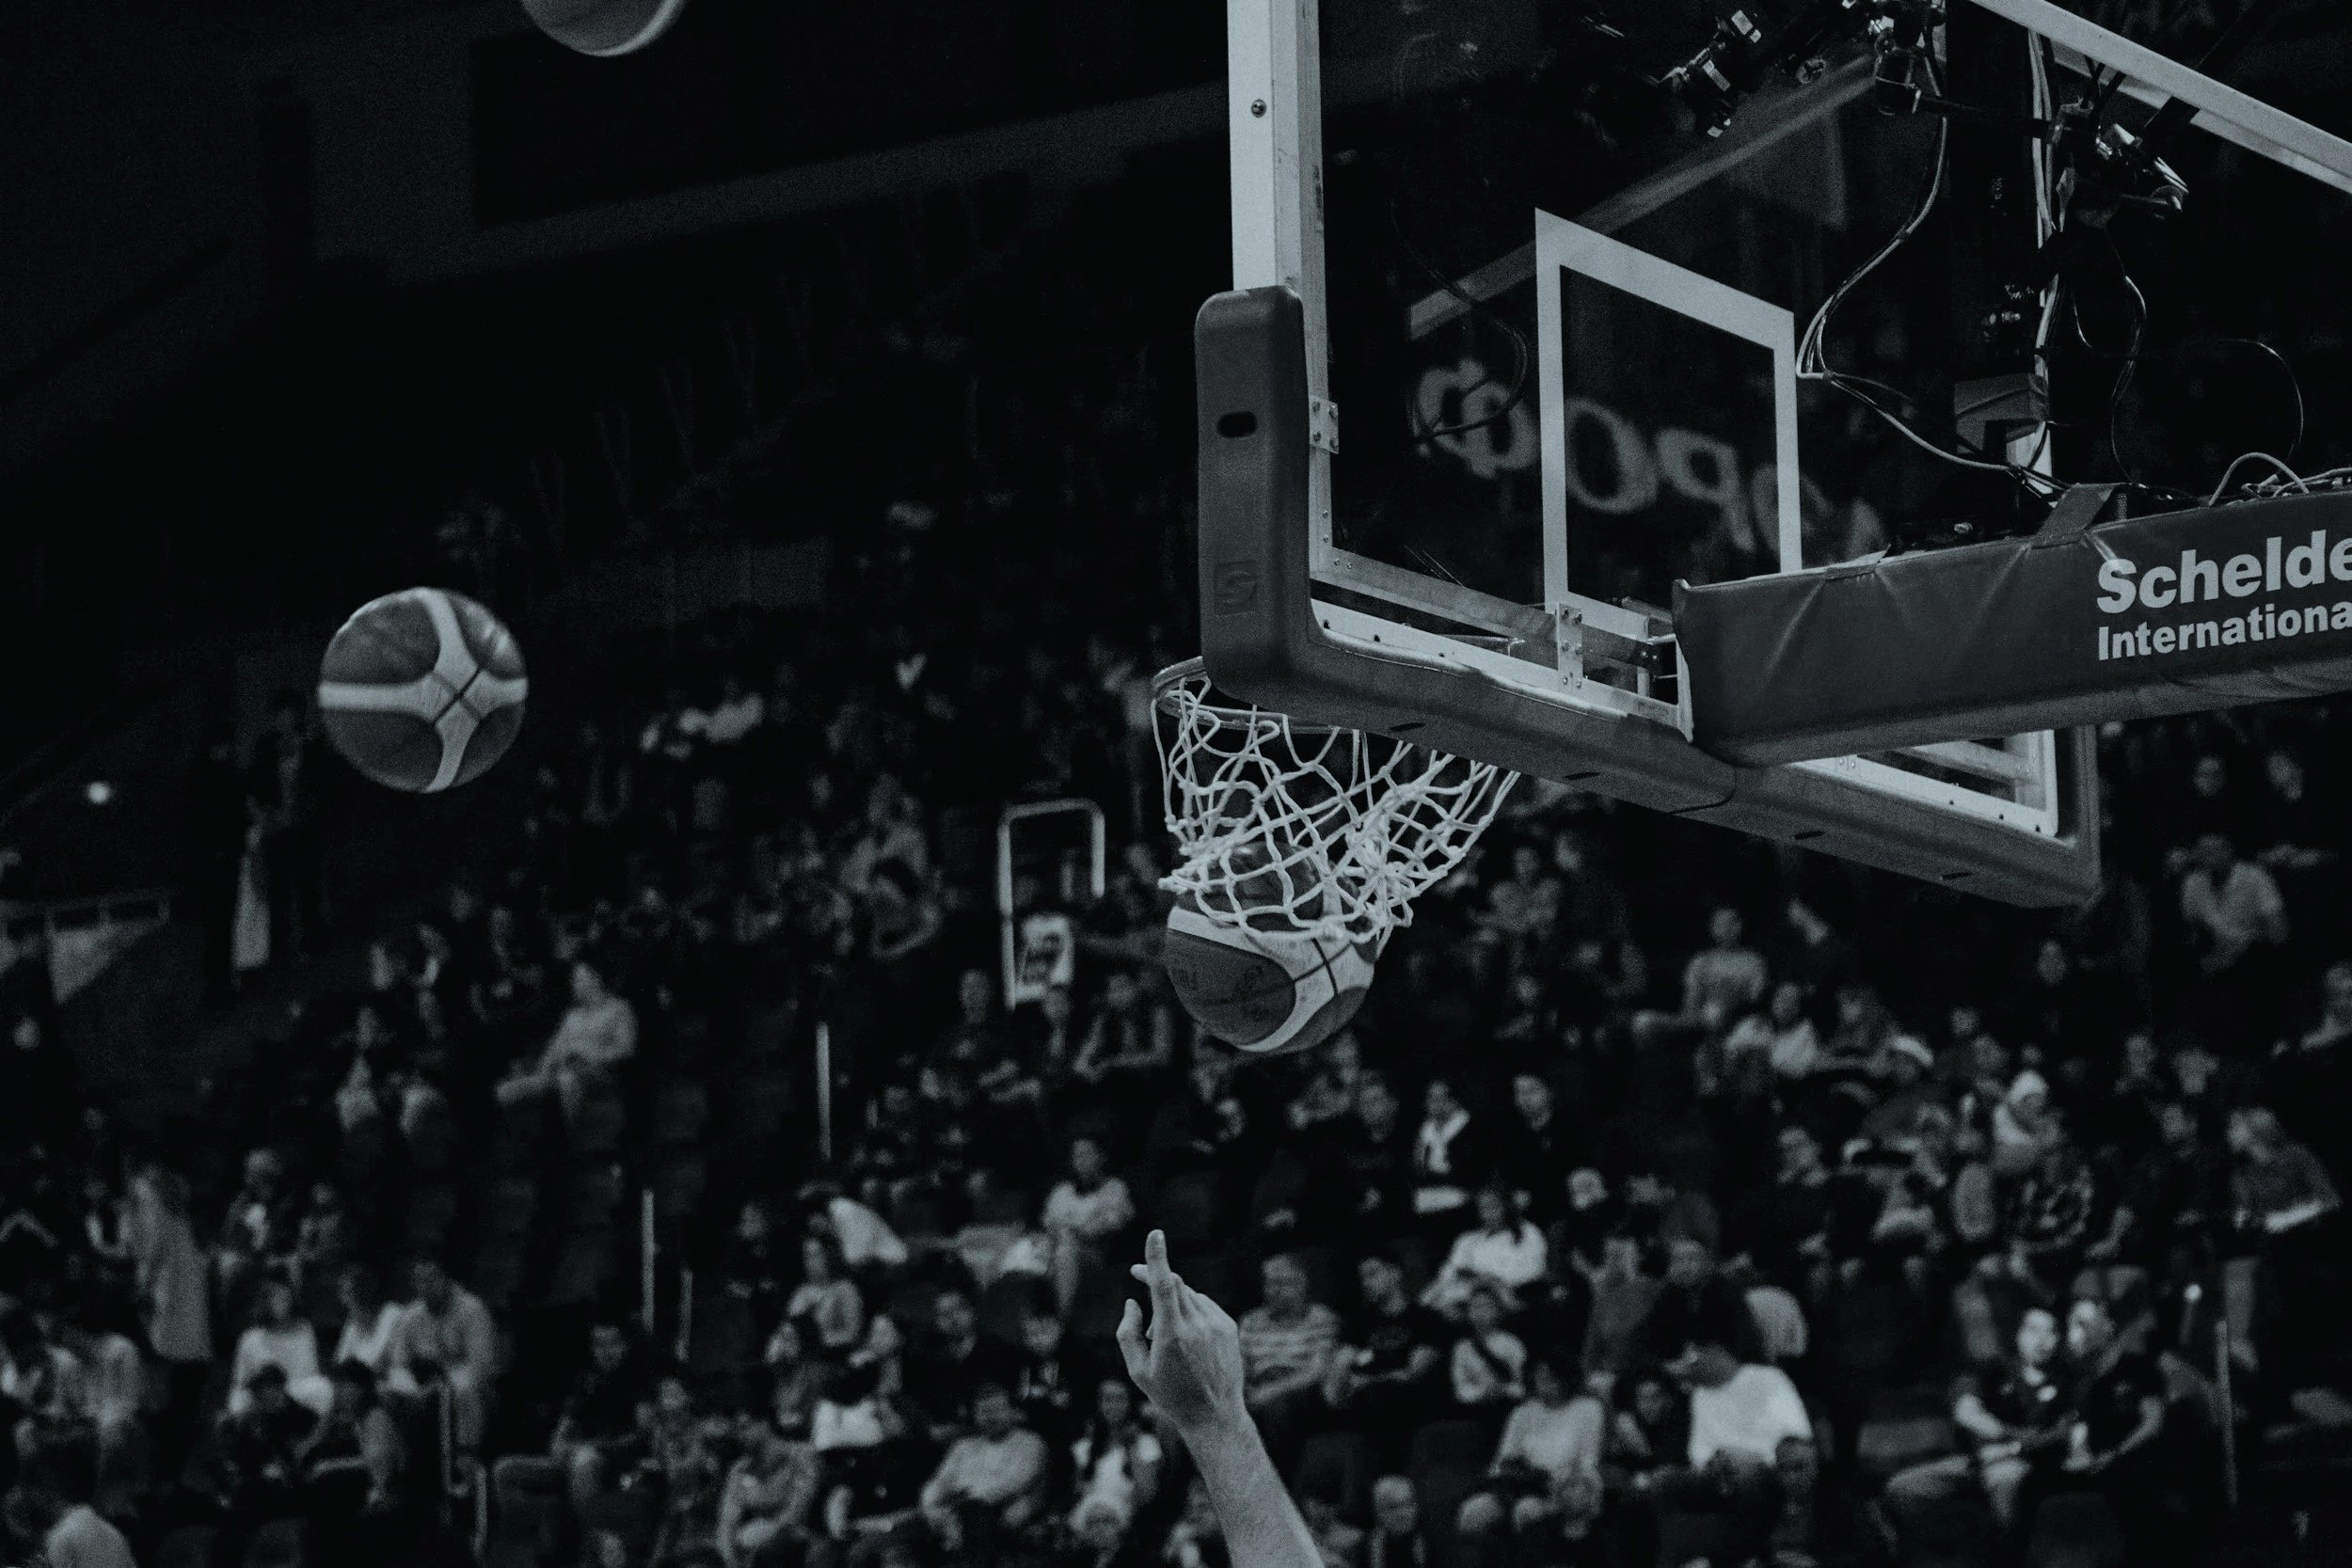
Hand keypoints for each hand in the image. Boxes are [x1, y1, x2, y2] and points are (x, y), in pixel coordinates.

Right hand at [1118, 1229, 1247, 1439]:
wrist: (1215, 1415)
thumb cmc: (1171, 1395)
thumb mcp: (1138, 1371)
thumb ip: (1128, 1333)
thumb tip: (1133, 1302)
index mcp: (1171, 1336)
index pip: (1164, 1286)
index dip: (1157, 1258)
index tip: (1156, 1235)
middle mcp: (1197, 1326)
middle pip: (1174, 1284)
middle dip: (1154, 1275)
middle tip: (1136, 1275)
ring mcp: (1216, 1325)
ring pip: (1189, 1294)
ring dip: (1171, 1301)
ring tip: (1165, 1334)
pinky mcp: (1229, 1327)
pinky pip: (1204, 1305)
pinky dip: (1190, 1309)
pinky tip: (1186, 1336)